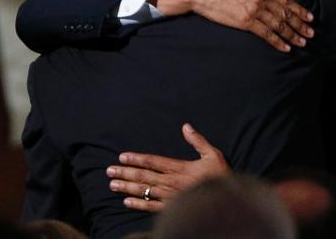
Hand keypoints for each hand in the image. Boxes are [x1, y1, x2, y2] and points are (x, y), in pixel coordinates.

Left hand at [106, 123, 230, 211]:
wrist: (227, 203)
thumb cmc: (221, 177)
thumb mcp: (213, 155)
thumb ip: (198, 141)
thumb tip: (186, 126)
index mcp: (180, 168)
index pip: (153, 161)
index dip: (136, 159)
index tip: (122, 157)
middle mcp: (172, 183)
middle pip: (144, 176)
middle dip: (125, 173)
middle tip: (109, 171)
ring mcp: (171, 197)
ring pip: (145, 191)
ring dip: (127, 187)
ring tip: (112, 184)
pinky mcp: (172, 208)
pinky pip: (152, 207)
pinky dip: (138, 204)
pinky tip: (126, 201)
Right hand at [155, 0, 313, 51]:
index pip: (286, 0)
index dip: (299, 10)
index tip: (310, 18)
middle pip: (285, 14)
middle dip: (300, 25)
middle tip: (311, 34)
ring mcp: (254, 10)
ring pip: (279, 25)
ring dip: (292, 35)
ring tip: (302, 42)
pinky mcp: (246, 22)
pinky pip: (266, 34)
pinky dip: (277, 41)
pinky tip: (285, 47)